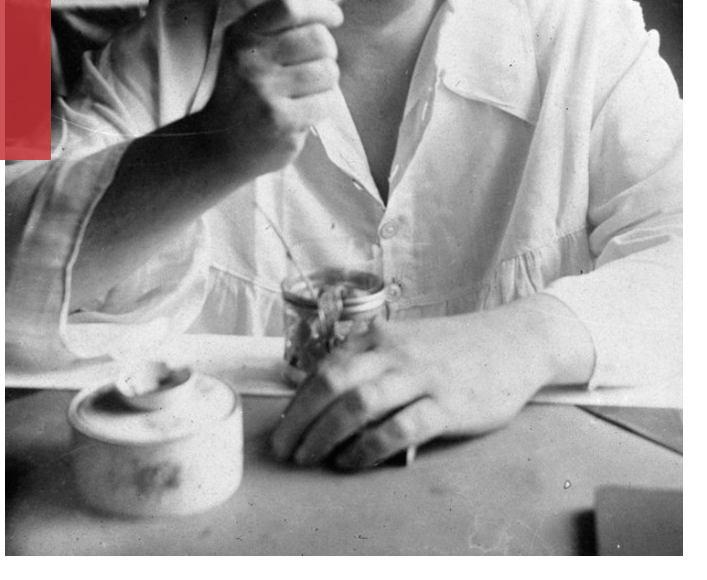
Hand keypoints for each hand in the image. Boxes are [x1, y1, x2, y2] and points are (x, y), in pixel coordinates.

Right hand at [202, 0, 342, 176]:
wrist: (218, 145)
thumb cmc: (241, 87)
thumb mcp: (253, 39)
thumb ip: (285, 4)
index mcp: (243, 33)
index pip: (291, 4)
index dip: (322, 6)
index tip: (333, 17)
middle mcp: (250, 59)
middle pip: (320, 39)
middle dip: (326, 52)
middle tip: (311, 64)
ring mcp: (264, 92)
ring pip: (328, 73)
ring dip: (323, 82)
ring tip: (301, 90)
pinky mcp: (280, 121)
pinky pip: (325, 103)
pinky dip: (319, 107)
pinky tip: (299, 111)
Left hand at [271, 296, 594, 470]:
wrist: (514, 341)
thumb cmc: (456, 348)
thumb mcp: (407, 342)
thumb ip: (373, 362)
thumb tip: (328, 401)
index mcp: (381, 336)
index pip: (325, 367)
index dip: (298, 401)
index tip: (282, 428)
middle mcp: (395, 352)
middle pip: (333, 383)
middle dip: (301, 420)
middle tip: (285, 449)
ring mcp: (421, 377)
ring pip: (358, 404)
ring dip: (326, 434)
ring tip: (310, 457)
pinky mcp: (446, 405)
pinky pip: (398, 429)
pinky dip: (369, 447)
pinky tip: (352, 461)